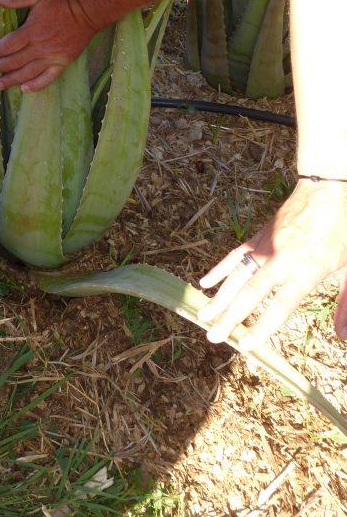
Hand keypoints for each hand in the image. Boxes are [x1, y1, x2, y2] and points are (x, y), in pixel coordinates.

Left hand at [0, 0, 95, 92]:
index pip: (7, 45)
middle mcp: (40, 47)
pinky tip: (25, 89)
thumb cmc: (62, 2)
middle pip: (13, 61)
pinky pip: (48, 78)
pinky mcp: (62, 62)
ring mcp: (52, 57)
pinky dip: (36, 85)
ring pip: (27, 73)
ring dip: (10, 80)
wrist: (88, 11)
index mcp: (31, 31)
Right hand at [198, 179, 346, 350]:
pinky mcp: (259, 236)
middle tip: (212, 337)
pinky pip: (236, 255)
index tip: (244, 346)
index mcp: (306, 271)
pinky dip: (220, 269)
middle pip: (250, 294)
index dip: (261, 328)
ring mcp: (266, 246)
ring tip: (202, 316)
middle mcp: (281, 260)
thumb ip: (346, 306)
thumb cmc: (343, 229)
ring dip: (219, 297)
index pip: (279, 307)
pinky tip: (205, 283)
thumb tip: (342, 337)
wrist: (326, 188)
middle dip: (229, 317)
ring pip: (237, 275)